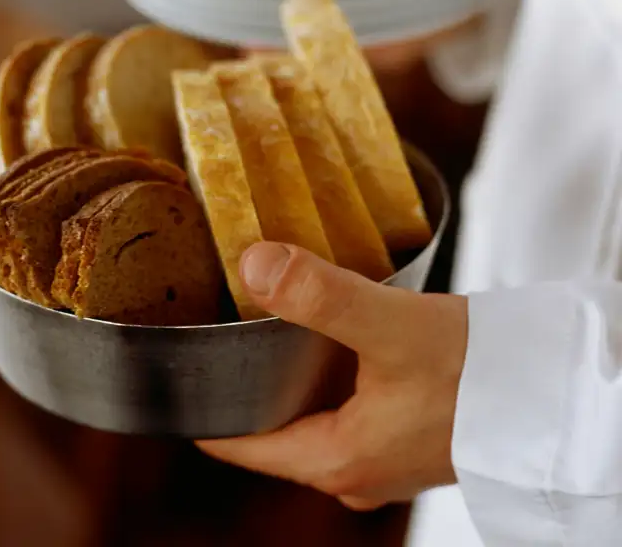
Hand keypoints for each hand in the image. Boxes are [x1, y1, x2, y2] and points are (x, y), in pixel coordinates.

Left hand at [197, 243, 467, 510]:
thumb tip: (253, 265)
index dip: (202, 407)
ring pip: (308, 415)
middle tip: (214, 327)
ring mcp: (381, 454)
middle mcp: (355, 467)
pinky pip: (342, 406)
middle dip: (243, 382)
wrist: (558, 392)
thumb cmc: (483, 372)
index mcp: (337, 459)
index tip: (174, 366)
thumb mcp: (392, 327)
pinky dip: (323, 372)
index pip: (240, 444)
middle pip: (271, 428)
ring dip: (285, 375)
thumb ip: (321, 296)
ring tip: (259, 322)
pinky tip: (323, 334)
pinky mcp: (404, 432)